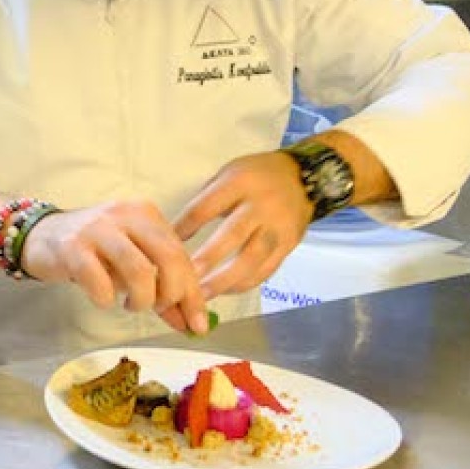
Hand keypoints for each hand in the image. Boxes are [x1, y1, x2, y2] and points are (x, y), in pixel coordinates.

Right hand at [18, 200, 208, 333]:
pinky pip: (101, 283)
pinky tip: (103, 297)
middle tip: (161, 310)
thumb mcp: (132, 262)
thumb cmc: (94, 250)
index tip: (197, 323)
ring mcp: (97, 229)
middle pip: (168, 258)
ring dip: (141, 300)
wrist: (41, 235)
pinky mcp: (72, 248)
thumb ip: (161, 288)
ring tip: (131, 304)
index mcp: (145, 214)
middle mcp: (124, 215)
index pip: (181, 254)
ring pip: (139, 272)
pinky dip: (107, 300)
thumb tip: (191, 323)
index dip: (192, 293)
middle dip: (172, 295)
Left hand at [172, 151, 312, 298]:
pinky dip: (246, 283)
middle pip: (232, 235)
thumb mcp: (228, 173)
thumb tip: (178, 229)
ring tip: (203, 295)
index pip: (206, 207)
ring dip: (226, 280)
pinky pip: (267, 269)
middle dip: (208, 258)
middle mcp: (260, 206)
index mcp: (238, 184)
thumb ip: (206, 198)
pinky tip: (227, 290)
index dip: (185, 227)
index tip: (167, 245)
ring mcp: (277, 228)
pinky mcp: (289, 245)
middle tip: (186, 277)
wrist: (303, 179)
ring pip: (252, 258)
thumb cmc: (256, 176)